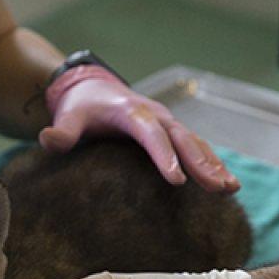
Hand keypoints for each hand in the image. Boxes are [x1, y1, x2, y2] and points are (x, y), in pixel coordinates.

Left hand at [40, 66, 238, 192]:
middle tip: (218, 188)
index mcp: (131, 112)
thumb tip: (47, 138)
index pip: (150, 134)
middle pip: (182, 139)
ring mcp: (168, 123)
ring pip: (196, 144)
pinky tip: (228, 186)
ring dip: (214, 165)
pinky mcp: (173, 133)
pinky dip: (213, 164)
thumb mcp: (68, 118)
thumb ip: (61, 132)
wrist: (92, 89)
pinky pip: (197, 148)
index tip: (176, 180)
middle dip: (202, 164)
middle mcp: (156, 115)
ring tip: (231, 189)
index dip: (164, 156)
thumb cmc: (80, 108)